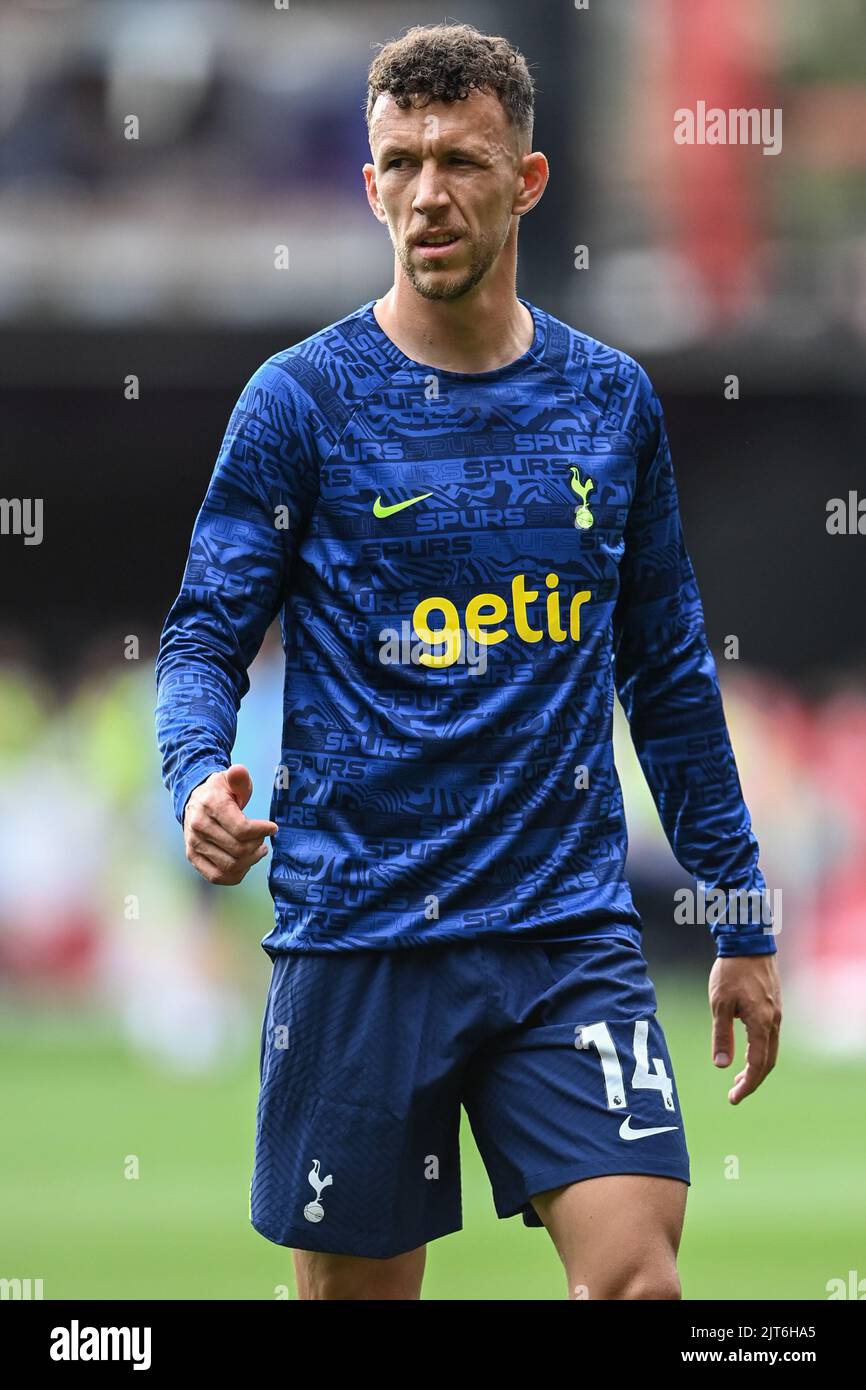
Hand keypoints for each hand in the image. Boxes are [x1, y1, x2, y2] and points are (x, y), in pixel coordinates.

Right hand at [183, 763, 277, 885]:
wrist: (196, 801)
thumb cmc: (221, 792)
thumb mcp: (231, 780)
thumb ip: (239, 778)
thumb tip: (238, 771)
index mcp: (209, 805)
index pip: (241, 829)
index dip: (262, 831)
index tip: (273, 827)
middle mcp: (198, 826)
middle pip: (238, 849)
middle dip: (258, 845)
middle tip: (264, 839)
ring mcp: (194, 844)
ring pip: (230, 866)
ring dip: (250, 860)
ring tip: (258, 850)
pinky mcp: (193, 857)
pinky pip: (217, 877)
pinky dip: (237, 874)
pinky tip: (246, 862)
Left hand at [708, 953, 781, 1103]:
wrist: (749, 943)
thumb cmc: (731, 971)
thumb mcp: (719, 1004)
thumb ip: (721, 1035)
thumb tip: (720, 1065)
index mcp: (761, 1024)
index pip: (757, 1065)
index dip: (747, 1085)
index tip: (733, 1098)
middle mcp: (774, 1022)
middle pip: (767, 1062)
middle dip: (752, 1080)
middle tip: (735, 1093)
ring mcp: (776, 1014)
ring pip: (770, 1050)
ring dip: (756, 1066)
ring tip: (737, 1077)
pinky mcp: (774, 1007)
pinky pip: (770, 1037)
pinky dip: (759, 1051)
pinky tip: (745, 1052)